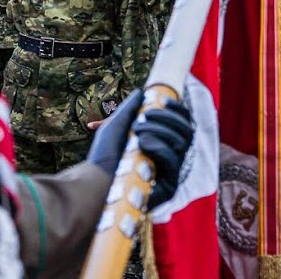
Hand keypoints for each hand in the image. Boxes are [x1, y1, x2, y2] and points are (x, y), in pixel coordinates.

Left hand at [86, 90, 195, 208]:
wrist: (94, 182)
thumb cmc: (102, 156)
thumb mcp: (115, 125)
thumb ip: (130, 108)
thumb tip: (143, 93)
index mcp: (163, 143)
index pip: (183, 124)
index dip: (179, 110)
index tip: (164, 100)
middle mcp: (171, 158)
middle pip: (187, 132)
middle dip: (167, 118)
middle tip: (144, 117)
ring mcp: (171, 173)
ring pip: (182, 144)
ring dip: (161, 130)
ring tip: (137, 130)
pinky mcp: (169, 187)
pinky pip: (174, 161)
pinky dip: (159, 147)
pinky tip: (142, 143)